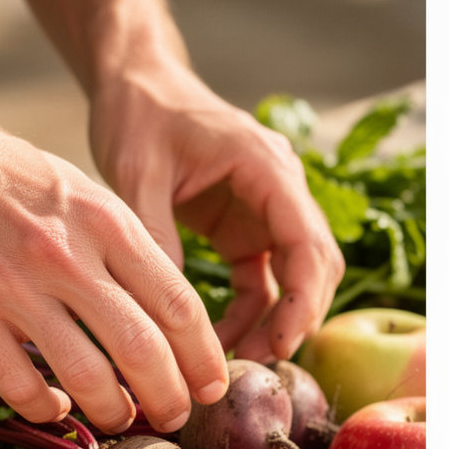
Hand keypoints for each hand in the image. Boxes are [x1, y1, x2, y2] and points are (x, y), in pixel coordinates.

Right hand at [0, 113, 228, 433]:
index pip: (179, 305)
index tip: (212, 386)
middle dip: (171, 398)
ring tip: (122, 419)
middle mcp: (68, 257)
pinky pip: (20, 385)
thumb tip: (165, 317)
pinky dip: (46, 408)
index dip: (204, 357)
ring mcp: (15, 288)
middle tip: (176, 417)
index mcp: (107, 223)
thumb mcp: (85, 193)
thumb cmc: (9, 175)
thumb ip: (126, 250)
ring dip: (114, 412)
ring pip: (87, 377)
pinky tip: (54, 406)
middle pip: (143, 350)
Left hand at [89, 64, 344, 363]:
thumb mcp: (136, 170)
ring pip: (294, 280)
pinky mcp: (244, 231)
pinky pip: (261, 283)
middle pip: (314, 266)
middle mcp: (279, 191)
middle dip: (295, 318)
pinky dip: (248, 316)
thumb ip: (155, 232)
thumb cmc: (138, 113)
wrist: (134, 84)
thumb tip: (169, 307)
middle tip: (260, 364)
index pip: (308, 241)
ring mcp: (265, 213)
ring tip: (237, 362)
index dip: (304, 298)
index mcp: (266, 167)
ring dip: (274, 323)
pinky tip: (219, 341)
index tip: (284, 343)